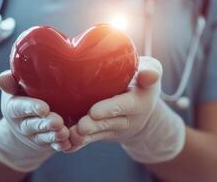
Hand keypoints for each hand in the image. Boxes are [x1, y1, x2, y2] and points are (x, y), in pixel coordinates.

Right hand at [0, 71, 70, 171]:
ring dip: (54, 136)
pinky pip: (55, 146)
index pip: (19, 108)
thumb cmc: (24, 96)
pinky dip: (62, 145)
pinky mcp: (48, 144)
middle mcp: (24, 125)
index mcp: (14, 108)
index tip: (44, 108)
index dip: (31, 108)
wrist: (25, 122)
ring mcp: (36, 136)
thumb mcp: (15, 87)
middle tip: (57, 122)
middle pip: (33, 125)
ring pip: (45, 138)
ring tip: (64, 133)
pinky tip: (69, 143)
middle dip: (45, 125)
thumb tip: (1, 79)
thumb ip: (11, 81)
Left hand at [67, 57, 185, 163]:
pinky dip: (77, 145)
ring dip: (84, 137)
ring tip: (70, 136)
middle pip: (108, 124)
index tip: (94, 112)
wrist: (141, 106)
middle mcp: (126, 120)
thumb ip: (152, 71)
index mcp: (137, 102)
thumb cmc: (141, 80)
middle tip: (81, 127)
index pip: (124, 106)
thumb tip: (148, 75)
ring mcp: (112, 129)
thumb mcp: (152, 71)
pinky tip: (65, 146)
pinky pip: (89, 141)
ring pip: (97, 135)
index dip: (109, 109)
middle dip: (94, 126)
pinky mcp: (100, 134)